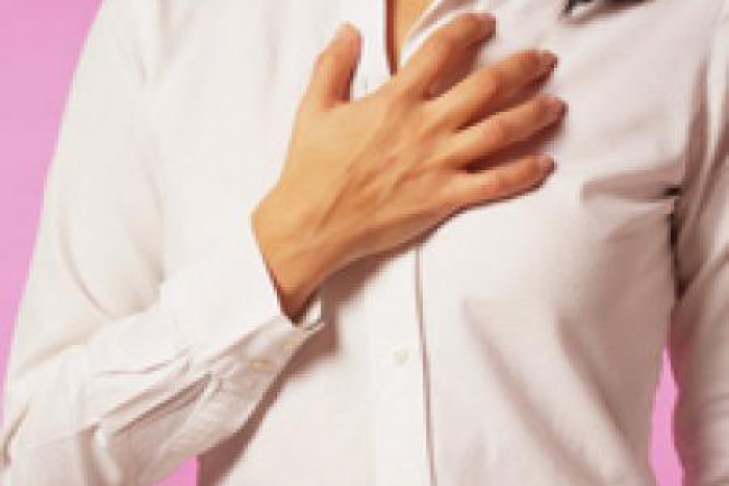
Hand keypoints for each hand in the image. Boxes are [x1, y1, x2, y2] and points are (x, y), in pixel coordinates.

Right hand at [253, 12, 565, 320]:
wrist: (314, 222)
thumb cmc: (313, 168)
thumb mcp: (315, 108)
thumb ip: (333, 65)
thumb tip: (348, 31)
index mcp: (395, 99)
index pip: (442, 50)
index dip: (468, 28)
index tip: (485, 22)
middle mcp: (425, 126)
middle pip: (487, 86)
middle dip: (522, 67)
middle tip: (545, 59)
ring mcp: (438, 162)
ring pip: (500, 130)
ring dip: (534, 113)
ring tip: (557, 104)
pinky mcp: (444, 197)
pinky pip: (495, 182)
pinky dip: (524, 172)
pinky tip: (545, 163)